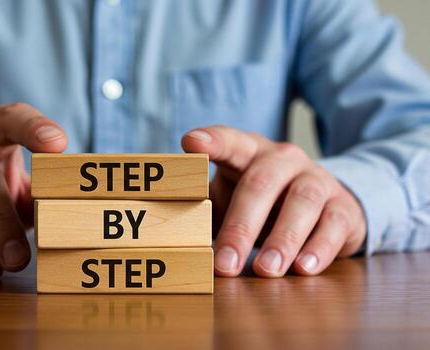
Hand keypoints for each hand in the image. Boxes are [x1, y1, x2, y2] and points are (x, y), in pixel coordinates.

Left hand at [182, 125, 365, 276]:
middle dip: (241, 225)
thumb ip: (204, 208)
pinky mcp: (343, 207)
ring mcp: (317, 180)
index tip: (191, 143)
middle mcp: (284, 160)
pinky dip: (319, 248)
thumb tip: (169, 237)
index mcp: (250, 153)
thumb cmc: (263, 202)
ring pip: (301, 203)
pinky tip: (303, 268)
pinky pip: (334, 224)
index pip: (229, 141)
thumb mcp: (232, 196)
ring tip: (266, 270)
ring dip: (282, 239)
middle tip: (224, 263)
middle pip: (261, 184)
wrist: (323, 204)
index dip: (211, 141)